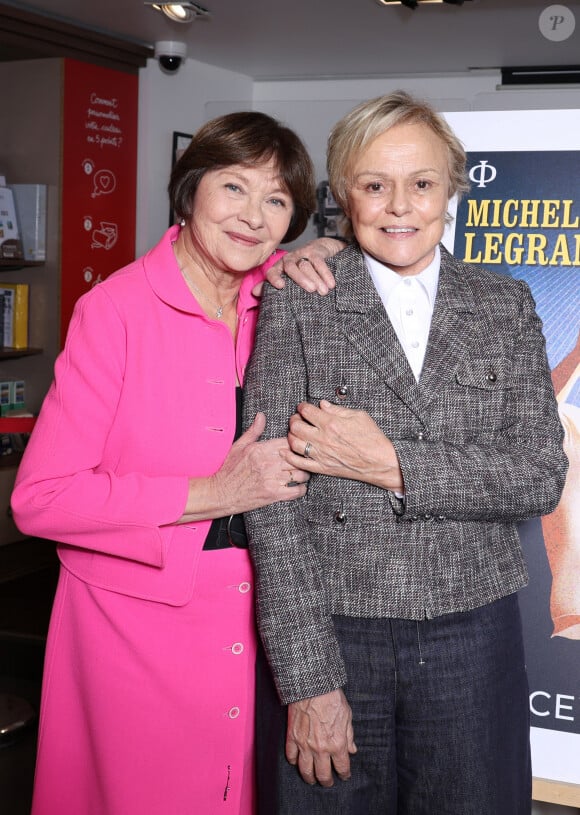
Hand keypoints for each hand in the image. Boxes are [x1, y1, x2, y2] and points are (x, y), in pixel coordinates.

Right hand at [181, 413, 308, 520]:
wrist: (221, 494)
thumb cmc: (229, 470)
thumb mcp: (239, 446)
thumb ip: (254, 431)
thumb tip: (261, 415)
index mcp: (261, 449)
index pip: (289, 441)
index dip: (296, 443)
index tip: (297, 446)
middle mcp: (268, 463)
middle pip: (297, 457)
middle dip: (302, 458)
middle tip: (303, 460)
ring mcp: (272, 479)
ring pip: (301, 473)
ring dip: (303, 473)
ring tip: (301, 473)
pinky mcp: (274, 494)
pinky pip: (297, 491)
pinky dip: (301, 488)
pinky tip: (298, 486)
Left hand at [256, 238, 342, 295]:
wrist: (320, 249)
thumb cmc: (301, 268)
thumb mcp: (288, 277)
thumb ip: (271, 285)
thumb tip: (254, 292)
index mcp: (280, 267)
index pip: (273, 271)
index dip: (275, 277)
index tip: (281, 286)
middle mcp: (289, 259)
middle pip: (291, 268)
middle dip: (301, 279)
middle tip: (311, 290)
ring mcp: (302, 254)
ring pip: (306, 266)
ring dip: (316, 278)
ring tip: (324, 291)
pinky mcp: (316, 251)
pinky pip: (319, 262)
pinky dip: (325, 273)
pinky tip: (331, 283)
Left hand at [283, 400, 403, 491]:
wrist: (380, 462)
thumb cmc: (373, 438)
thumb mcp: (359, 416)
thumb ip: (338, 409)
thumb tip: (323, 405)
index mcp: (331, 423)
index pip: (307, 411)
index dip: (302, 406)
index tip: (303, 407)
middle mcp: (323, 438)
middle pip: (296, 426)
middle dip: (294, 419)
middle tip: (297, 418)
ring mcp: (321, 454)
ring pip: (294, 443)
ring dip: (291, 435)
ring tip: (295, 432)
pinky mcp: (322, 468)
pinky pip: (300, 463)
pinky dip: (289, 457)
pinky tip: (286, 451)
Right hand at [286, 689, 355, 786]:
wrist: (313, 686)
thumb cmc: (332, 698)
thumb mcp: (347, 716)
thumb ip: (349, 735)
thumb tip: (351, 749)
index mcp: (337, 744)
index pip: (342, 767)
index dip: (344, 774)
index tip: (344, 775)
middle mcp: (321, 748)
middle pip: (323, 775)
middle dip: (327, 781)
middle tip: (328, 782)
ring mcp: (305, 744)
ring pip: (305, 770)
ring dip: (309, 778)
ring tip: (311, 779)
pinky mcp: (292, 737)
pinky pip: (291, 756)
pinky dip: (293, 761)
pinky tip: (297, 762)